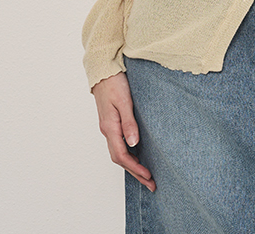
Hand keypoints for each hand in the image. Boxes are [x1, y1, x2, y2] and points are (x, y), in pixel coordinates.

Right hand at [92, 71, 155, 191]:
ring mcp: (109, 127)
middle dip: (135, 173)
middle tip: (151, 183)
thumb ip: (129, 123)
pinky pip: (119, 145)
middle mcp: (108, 130)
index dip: (135, 168)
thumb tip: (133, 144)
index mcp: (110, 127)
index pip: (122, 155)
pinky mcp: (112, 123)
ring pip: (119, 153)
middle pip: (120, 159)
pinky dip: (128, 155)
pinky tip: (137, 155)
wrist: (103, 71)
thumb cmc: (114, 83)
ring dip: (132, 165)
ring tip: (146, 174)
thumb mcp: (124, 101)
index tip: (148, 176)